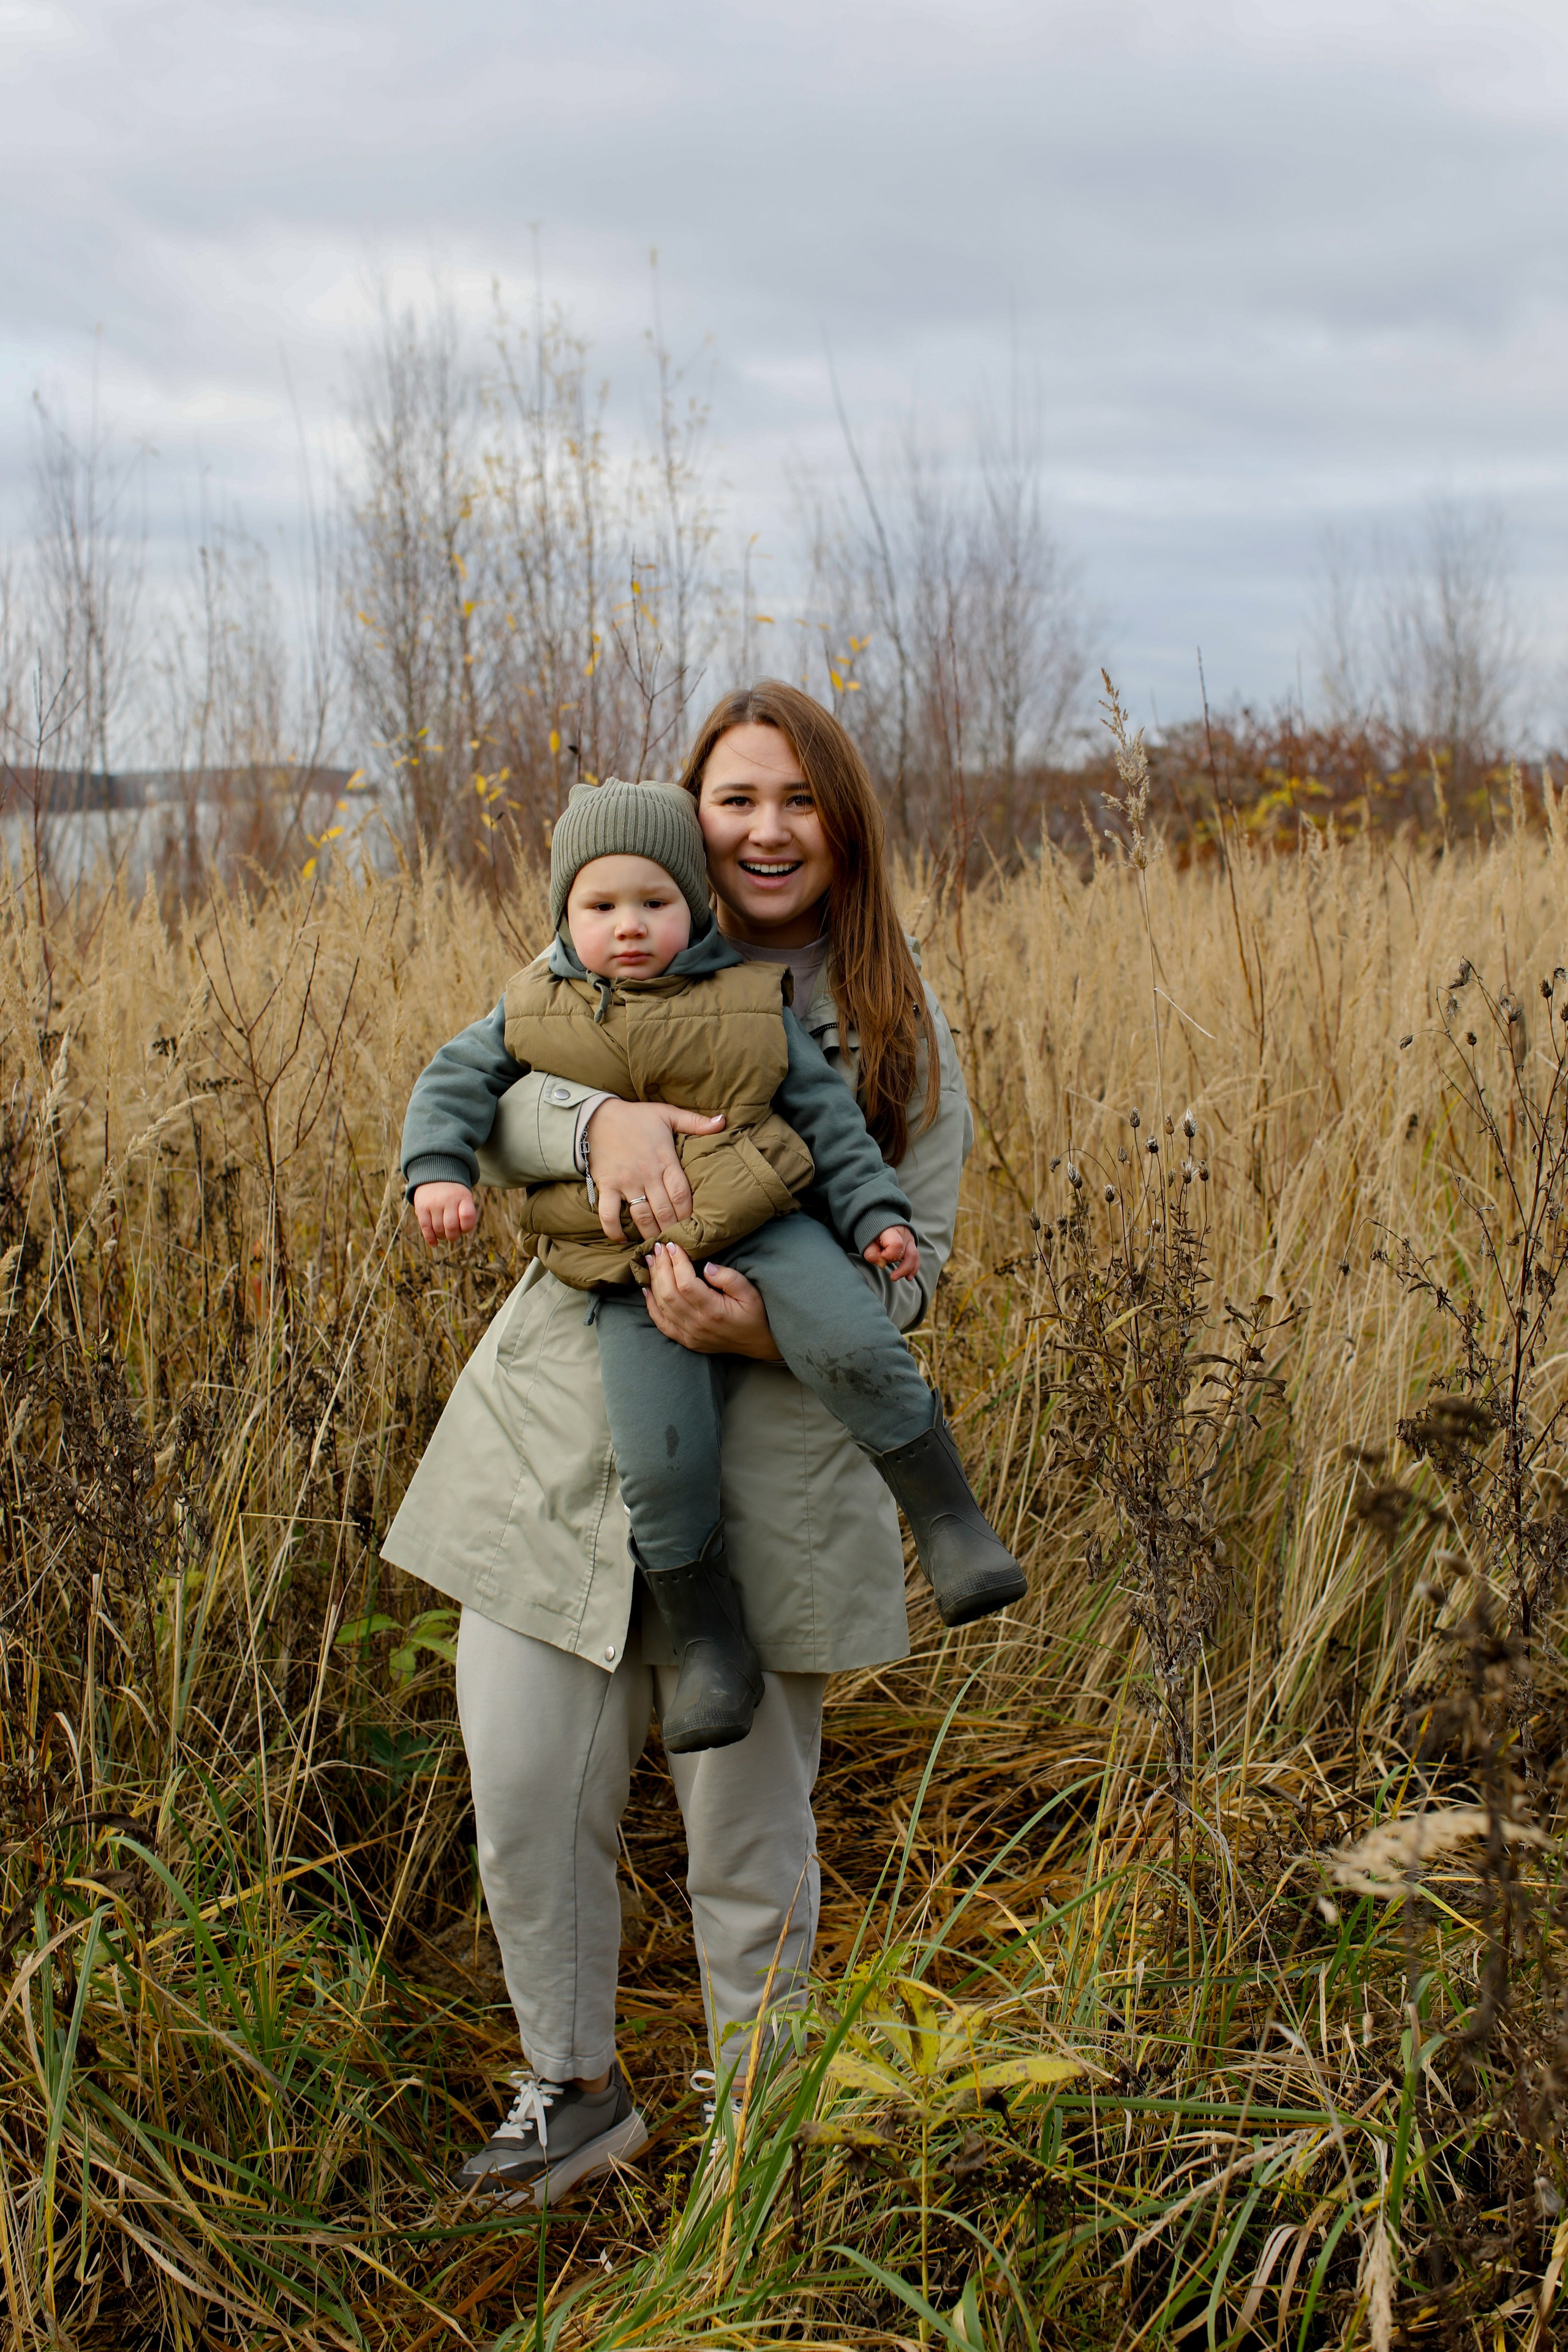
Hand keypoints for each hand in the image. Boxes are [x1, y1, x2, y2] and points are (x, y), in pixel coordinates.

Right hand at [414, 1181, 477, 1246]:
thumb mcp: (465, 1198)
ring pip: (438, 1229)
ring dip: (442, 1236)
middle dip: (454, 1236)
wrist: (435, 1175)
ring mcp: (434, 1202)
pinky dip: (431, 1239)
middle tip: (453, 1235)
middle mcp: (448, 1198)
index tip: (464, 1228)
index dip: (467, 1228)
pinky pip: (425, 1227)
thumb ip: (466, 1215)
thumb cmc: (454, 1194)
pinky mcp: (421, 1207)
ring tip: (444, 1233)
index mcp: (463, 1196)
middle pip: (451, 1227)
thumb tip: (459, 1233)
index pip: (468, 1217)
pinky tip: (434, 1243)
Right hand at [584, 1098, 725, 1242]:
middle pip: (665, 1211)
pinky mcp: (607, 1186)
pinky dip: (614, 1230)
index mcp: (665, 1159)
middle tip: (680, 1244)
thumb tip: (722, 1121)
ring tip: (659, 1247)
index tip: (694, 1227)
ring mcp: (625, 1182)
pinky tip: (622, 1240)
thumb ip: (695, 1122)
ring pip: (642, 1217)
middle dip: (674, 1230)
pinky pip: (608, 1214)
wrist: (597, 1116)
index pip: (682, 1194)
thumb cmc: (635, 1117)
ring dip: (651, 1234)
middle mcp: (647, 1174)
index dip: (689, 1214)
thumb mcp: (667, 1114)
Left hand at [643, 1242, 783, 1360]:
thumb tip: (706, 1266)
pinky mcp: (685, 1340)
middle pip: (669, 1293)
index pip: (686, 1283)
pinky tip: (646, 1289)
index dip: (676, 1262)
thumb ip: (729, 1278)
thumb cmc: (756, 1314)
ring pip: (662, 1305)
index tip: (673, 1245)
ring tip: (650, 1260)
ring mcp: (689, 1334)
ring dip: (653, 1281)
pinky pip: (661, 1323)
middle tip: (657, 1247)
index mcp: (713, 1311)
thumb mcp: (750, 1292)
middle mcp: (697, 1324)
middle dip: (661, 1267)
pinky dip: (651, 1305)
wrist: (758, 1343)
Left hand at [864, 1224, 919, 1280]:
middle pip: (909, 1253)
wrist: (879, 1223)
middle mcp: (904, 1235)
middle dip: (902, 1268)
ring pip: (914, 1257)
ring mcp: (909, 1240)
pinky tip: (909, 1277)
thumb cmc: (873, 1233)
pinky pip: (916, 1258)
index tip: (881, 1256)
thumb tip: (882, 1264)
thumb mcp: (867, 1241)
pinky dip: (913, 1268)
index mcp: (892, 1231)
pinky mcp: (911, 1246)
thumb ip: (871, 1253)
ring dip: (909, 1270)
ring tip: (905, 1279)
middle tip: (892, 1277)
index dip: (888, 1255)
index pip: (896, 1245)